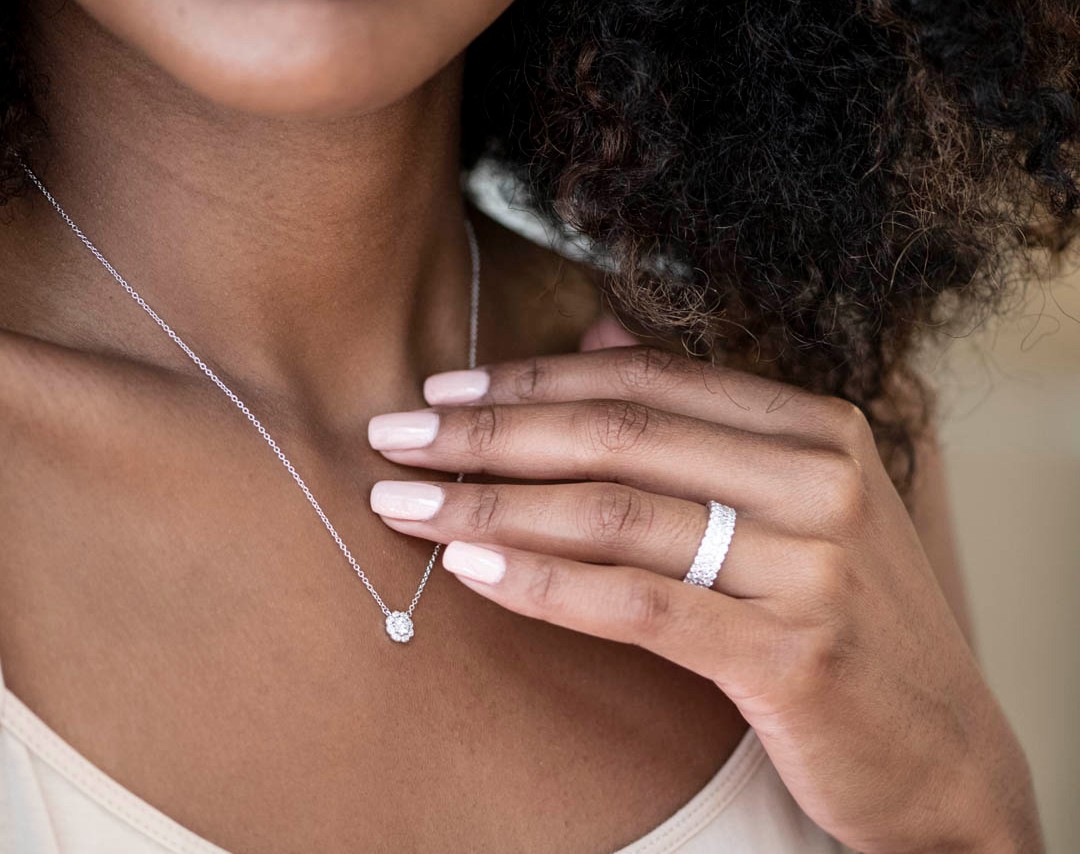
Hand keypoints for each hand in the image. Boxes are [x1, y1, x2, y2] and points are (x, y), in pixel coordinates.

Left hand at [366, 338, 1040, 852]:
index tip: (447, 392)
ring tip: (406, 501)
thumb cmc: (849, 617)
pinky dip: (542, 580)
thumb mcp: (797, 501)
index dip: (534, 381)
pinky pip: (636, 604)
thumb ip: (701, 416)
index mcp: (816, 428)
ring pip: (616, 514)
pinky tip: (471, 567)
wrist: (942, 752)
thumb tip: (593, 333)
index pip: (647, 382)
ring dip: (492, 503)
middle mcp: (819, 480)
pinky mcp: (790, 653)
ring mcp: (810, 565)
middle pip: (619, 435)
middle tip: (396, 434)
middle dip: (490, 433)